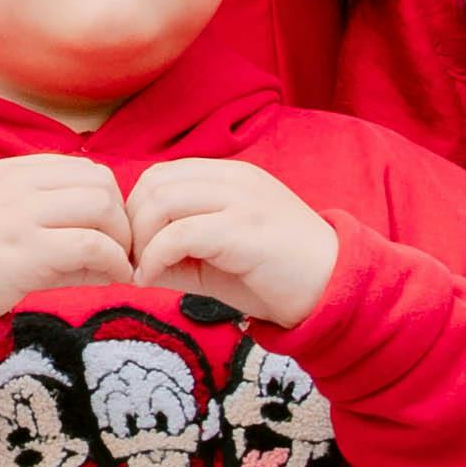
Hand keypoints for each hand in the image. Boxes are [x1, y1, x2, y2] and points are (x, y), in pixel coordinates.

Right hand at [0, 156, 135, 310]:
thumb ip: (38, 202)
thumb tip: (97, 217)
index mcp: (13, 171)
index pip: (85, 168)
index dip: (107, 199)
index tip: (107, 230)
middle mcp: (20, 185)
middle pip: (101, 182)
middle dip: (120, 217)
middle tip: (118, 249)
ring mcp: (24, 215)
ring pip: (102, 207)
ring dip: (120, 239)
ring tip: (115, 264)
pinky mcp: (30, 250)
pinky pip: (93, 245)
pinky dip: (114, 262)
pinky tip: (114, 278)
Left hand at [120, 158, 340, 324]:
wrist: (335, 290)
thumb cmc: (275, 276)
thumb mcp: (216, 257)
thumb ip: (175, 250)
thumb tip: (130, 262)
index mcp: (229, 177)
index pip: (160, 176)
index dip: (135, 212)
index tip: (135, 251)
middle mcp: (235, 180)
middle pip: (154, 183)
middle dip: (131, 225)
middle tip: (135, 263)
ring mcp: (242, 200)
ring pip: (162, 202)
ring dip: (141, 241)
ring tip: (146, 273)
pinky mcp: (245, 229)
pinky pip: (180, 233)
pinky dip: (156, 258)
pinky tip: (155, 281)